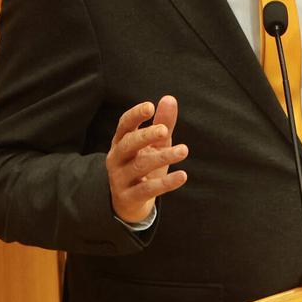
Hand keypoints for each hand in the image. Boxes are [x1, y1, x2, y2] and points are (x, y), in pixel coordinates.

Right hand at [106, 95, 187, 222]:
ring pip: (140, 166)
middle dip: (145, 136)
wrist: (128, 202)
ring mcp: (120, 178)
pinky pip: (147, 189)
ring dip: (162, 157)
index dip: (135, 115)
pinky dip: (166, 183)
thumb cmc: (143, 165)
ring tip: (184, 150)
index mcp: (121, 141)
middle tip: (165, 130)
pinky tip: (182, 175)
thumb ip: (163, 123)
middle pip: (128, 144)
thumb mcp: (154, 144)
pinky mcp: (129, 197)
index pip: (124, 124)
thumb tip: (170, 98)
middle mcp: (117, 158)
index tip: (150, 107)